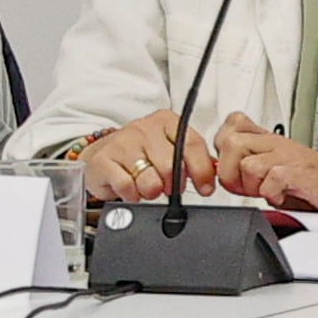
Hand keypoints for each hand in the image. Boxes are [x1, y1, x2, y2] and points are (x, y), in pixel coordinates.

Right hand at [76, 109, 196, 203]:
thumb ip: (194, 159)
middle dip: (173, 185)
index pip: (192, 144)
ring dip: (152, 191)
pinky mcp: (104, 159)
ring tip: (147, 186)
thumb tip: (215, 172)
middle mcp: (144, 128)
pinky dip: (132, 195)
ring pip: (150, 179)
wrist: (102, 158)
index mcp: (166, 122)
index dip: (202, 171)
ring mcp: (122, 142)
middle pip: (171, 166)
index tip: (206, 188)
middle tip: (168, 187)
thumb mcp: (171, 151)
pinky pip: (128, 186)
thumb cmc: (142, 156)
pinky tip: (131, 189)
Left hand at [206, 114, 317, 223]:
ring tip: (268, 192)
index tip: (232, 169)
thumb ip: (247, 171)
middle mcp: (275, 143)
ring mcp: (287, 155)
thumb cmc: (316, 183)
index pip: (229, 126)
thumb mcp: (275, 173)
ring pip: (245, 163)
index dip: (221, 150)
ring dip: (251, 186)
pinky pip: (269, 179)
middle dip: (229, 172)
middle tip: (246, 186)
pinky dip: (271, 195)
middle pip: (229, 142)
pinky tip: (282, 196)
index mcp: (268, 140)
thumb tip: (218, 175)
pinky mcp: (299, 171)